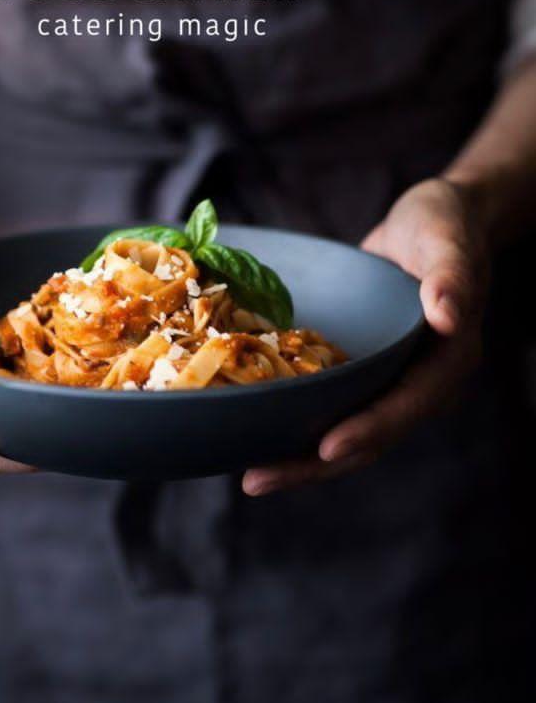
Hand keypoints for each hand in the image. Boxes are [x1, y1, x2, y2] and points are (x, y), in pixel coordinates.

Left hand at [242, 177, 489, 496]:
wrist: (434, 222)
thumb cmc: (443, 225)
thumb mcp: (448, 237)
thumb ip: (452, 275)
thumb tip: (448, 313)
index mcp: (449, 361)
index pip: (408, 406)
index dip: (369, 429)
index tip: (327, 448)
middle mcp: (421, 383)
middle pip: (371, 438)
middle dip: (315, 464)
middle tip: (257, 480)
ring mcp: (391, 382)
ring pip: (347, 432)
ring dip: (301, 459)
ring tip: (250, 476)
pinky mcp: (365, 374)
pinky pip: (332, 408)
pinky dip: (298, 424)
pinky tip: (255, 431)